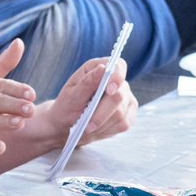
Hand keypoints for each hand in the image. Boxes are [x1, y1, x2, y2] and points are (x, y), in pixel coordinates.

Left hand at [23, 55, 137, 156]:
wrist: (67, 125)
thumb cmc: (67, 107)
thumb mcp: (71, 95)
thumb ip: (87, 82)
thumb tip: (102, 68)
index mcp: (99, 69)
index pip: (118, 66)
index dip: (117, 77)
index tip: (109, 90)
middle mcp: (115, 81)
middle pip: (119, 95)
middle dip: (102, 112)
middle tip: (88, 125)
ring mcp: (125, 97)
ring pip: (121, 112)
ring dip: (102, 123)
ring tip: (88, 126)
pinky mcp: (128, 112)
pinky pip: (124, 123)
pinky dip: (109, 129)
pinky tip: (98, 129)